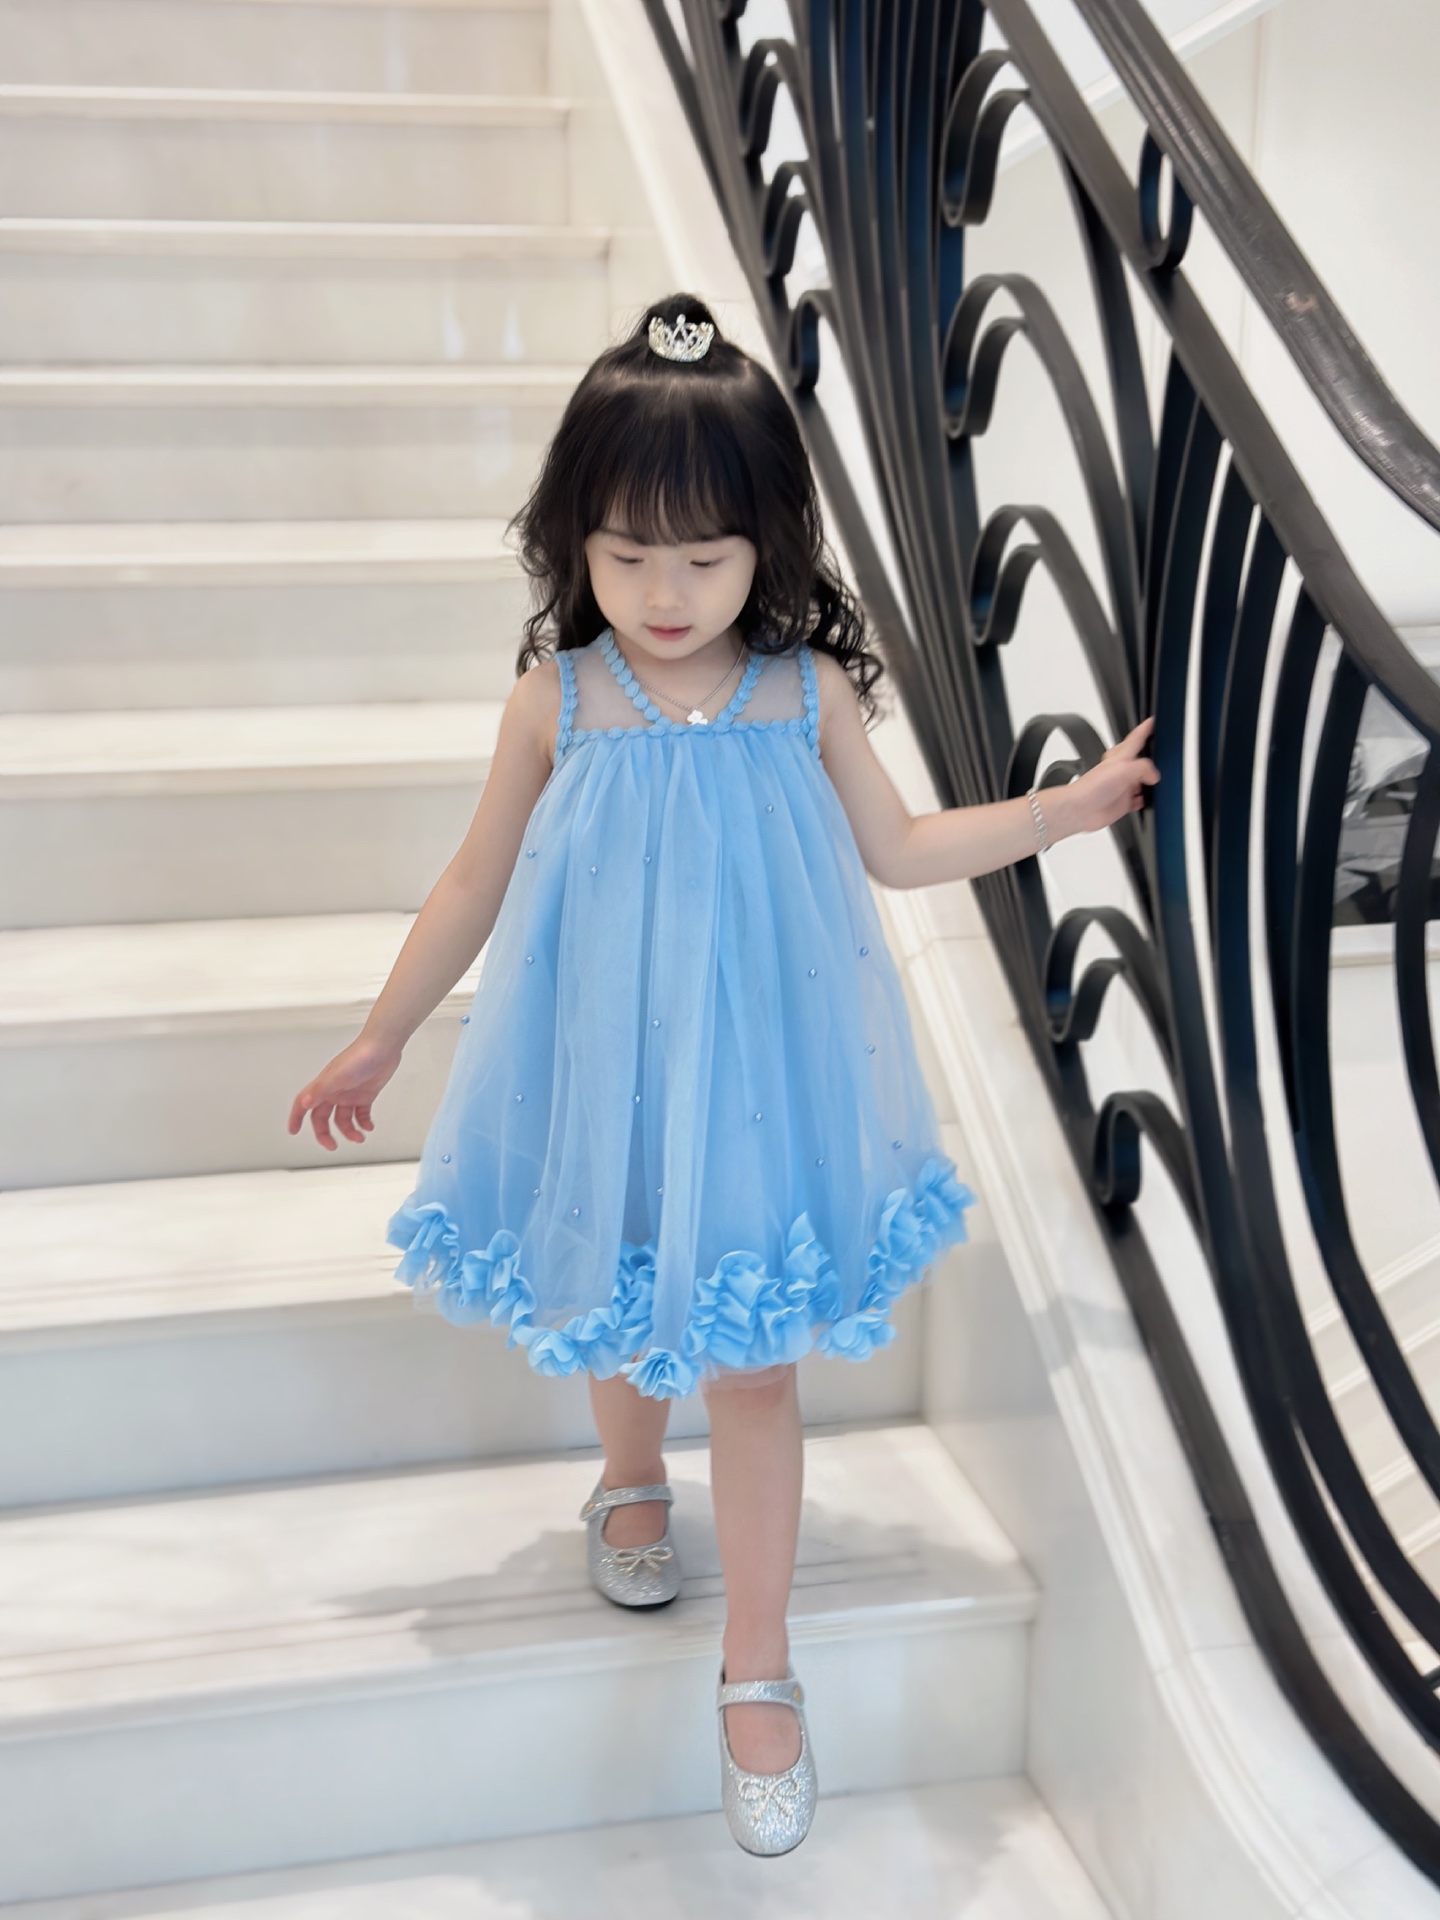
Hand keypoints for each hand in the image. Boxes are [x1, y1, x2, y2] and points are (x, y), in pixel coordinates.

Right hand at [287, 1032, 402, 1150]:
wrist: (384, 1048)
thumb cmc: (360, 1056)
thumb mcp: (337, 1076)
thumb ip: (320, 1090)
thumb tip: (305, 1103)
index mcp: (324, 1087)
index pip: (304, 1104)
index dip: (296, 1117)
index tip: (293, 1131)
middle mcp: (335, 1091)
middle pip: (323, 1117)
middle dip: (325, 1133)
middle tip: (332, 1146)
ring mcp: (350, 1093)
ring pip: (344, 1119)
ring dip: (350, 1131)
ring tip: (359, 1137)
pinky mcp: (366, 1094)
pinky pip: (361, 1114)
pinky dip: (364, 1123)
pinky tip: (369, 1127)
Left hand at [1055, 718, 1158, 838]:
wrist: (1079, 810)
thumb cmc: (1093, 787)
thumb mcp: (1123, 769)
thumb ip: (1143, 768)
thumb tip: (1154, 776)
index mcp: (1120, 757)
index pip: (1135, 738)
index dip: (1145, 728)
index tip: (1153, 720)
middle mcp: (1122, 770)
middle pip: (1140, 759)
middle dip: (1151, 756)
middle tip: (1162, 753)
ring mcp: (1123, 787)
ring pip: (1142, 780)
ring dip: (1151, 780)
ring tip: (1163, 778)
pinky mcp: (1123, 803)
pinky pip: (1140, 799)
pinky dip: (1147, 799)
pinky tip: (1151, 799)